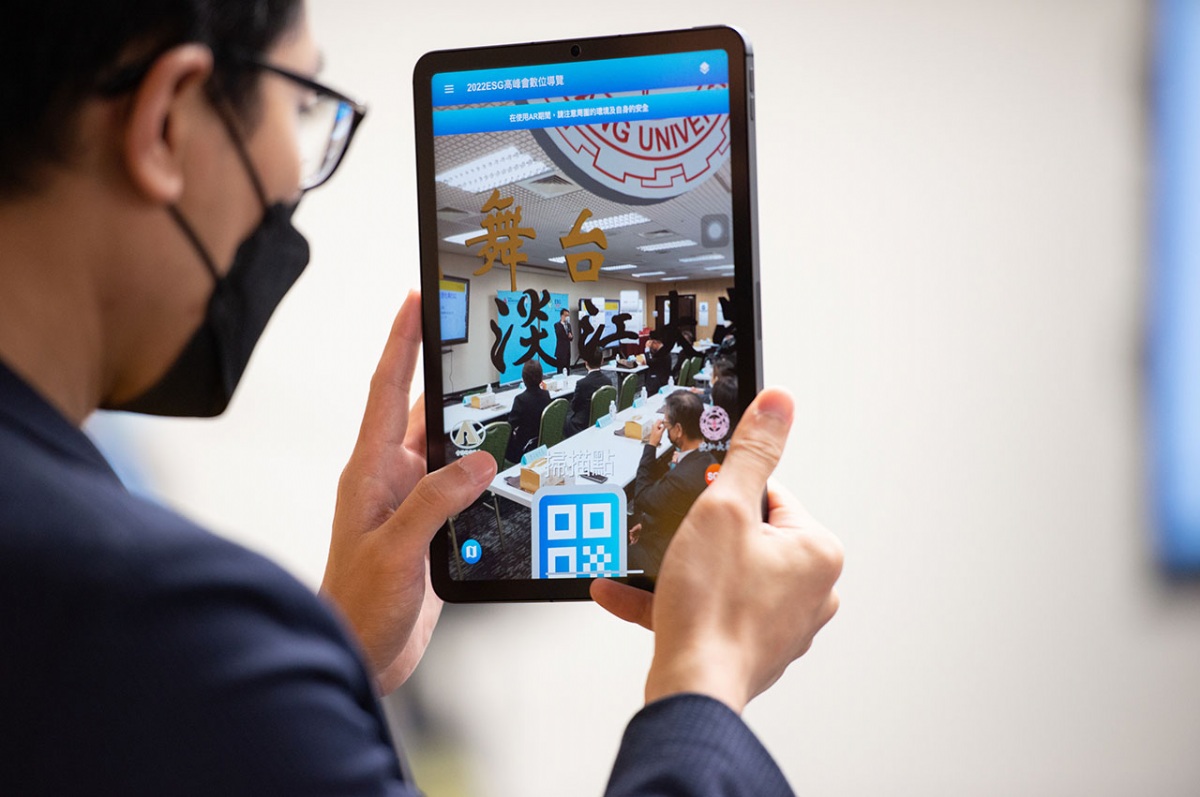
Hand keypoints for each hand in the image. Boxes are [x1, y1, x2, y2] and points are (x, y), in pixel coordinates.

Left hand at [321, 291, 496, 694]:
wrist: (361, 654)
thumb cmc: (358, 605)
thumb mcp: (396, 550)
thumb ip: (433, 503)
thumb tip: (475, 462)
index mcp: (369, 472)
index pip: (385, 391)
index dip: (400, 342)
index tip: (415, 300)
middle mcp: (388, 479)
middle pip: (418, 409)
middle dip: (439, 368)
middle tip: (466, 330)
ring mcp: (409, 501)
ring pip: (443, 445)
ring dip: (467, 421)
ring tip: (497, 389)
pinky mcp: (429, 526)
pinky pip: (458, 483)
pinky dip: (479, 468)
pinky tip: (501, 464)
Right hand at [592, 388, 841, 713]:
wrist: (692, 690)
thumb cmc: (713, 610)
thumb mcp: (724, 509)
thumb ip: (752, 453)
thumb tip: (780, 404)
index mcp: (817, 552)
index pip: (771, 496)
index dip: (726, 497)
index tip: (703, 509)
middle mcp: (812, 591)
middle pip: (747, 535)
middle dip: (704, 536)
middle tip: (681, 544)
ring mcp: (781, 623)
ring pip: (724, 574)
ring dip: (683, 569)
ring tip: (660, 573)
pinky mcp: (750, 647)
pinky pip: (709, 610)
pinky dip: (672, 602)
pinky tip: (627, 595)